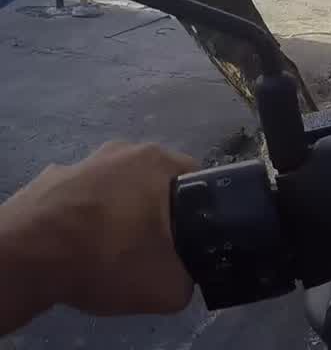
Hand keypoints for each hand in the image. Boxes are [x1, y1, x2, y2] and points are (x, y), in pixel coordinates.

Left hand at [0, 141, 197, 324]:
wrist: (24, 260)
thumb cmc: (106, 256)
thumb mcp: (169, 286)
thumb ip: (189, 278)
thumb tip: (182, 275)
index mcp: (157, 160)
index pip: (197, 179)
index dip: (200, 211)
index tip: (189, 238)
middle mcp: (121, 150)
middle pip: (153, 182)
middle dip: (154, 212)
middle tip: (150, 249)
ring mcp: (79, 162)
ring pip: (113, 190)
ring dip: (115, 214)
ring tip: (106, 253)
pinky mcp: (46, 181)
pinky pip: (77, 201)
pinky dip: (80, 221)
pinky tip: (74, 250)